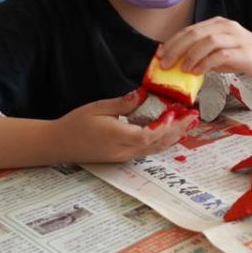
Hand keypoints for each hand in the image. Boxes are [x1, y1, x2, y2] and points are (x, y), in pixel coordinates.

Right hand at [52, 89, 197, 163]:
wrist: (57, 144)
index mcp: (117, 137)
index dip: (167, 126)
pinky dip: (161, 142)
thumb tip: (143, 94)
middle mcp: (123, 151)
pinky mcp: (121, 158)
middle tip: (194, 117)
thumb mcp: (98, 108)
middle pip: (157, 144)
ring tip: (188, 124)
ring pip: (154, 149)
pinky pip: (147, 151)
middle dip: (178, 130)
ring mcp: (122, 157)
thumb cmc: (75, 124)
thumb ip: (123, 103)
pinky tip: (170, 133)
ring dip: (173, 137)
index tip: (180, 113)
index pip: (149, 135)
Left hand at [159, 17, 251, 78]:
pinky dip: (206, 63)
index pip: (190, 30)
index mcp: (217, 24)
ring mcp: (236, 38)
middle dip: (176, 49)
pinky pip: (221, 54)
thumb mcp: (220, 53)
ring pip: (208, 41)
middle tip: (165, 64)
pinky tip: (198, 72)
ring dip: (191, 55)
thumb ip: (202, 55)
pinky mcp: (243, 51)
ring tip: (183, 69)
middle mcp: (226, 27)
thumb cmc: (244, 55)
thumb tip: (177, 65)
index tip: (160, 56)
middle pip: (195, 33)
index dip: (172, 42)